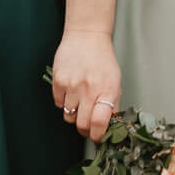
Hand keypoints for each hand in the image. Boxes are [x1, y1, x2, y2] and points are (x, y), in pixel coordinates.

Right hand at [51, 27, 120, 143]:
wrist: (87, 36)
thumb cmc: (103, 59)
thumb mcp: (115, 81)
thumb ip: (112, 105)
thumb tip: (108, 128)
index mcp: (108, 89)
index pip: (100, 123)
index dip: (98, 136)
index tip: (98, 138)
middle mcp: (89, 88)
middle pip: (81, 125)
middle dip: (85, 130)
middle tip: (88, 127)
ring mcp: (72, 84)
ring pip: (68, 117)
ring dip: (74, 115)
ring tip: (80, 102)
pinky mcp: (58, 80)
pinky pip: (59, 104)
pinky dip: (64, 102)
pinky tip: (71, 91)